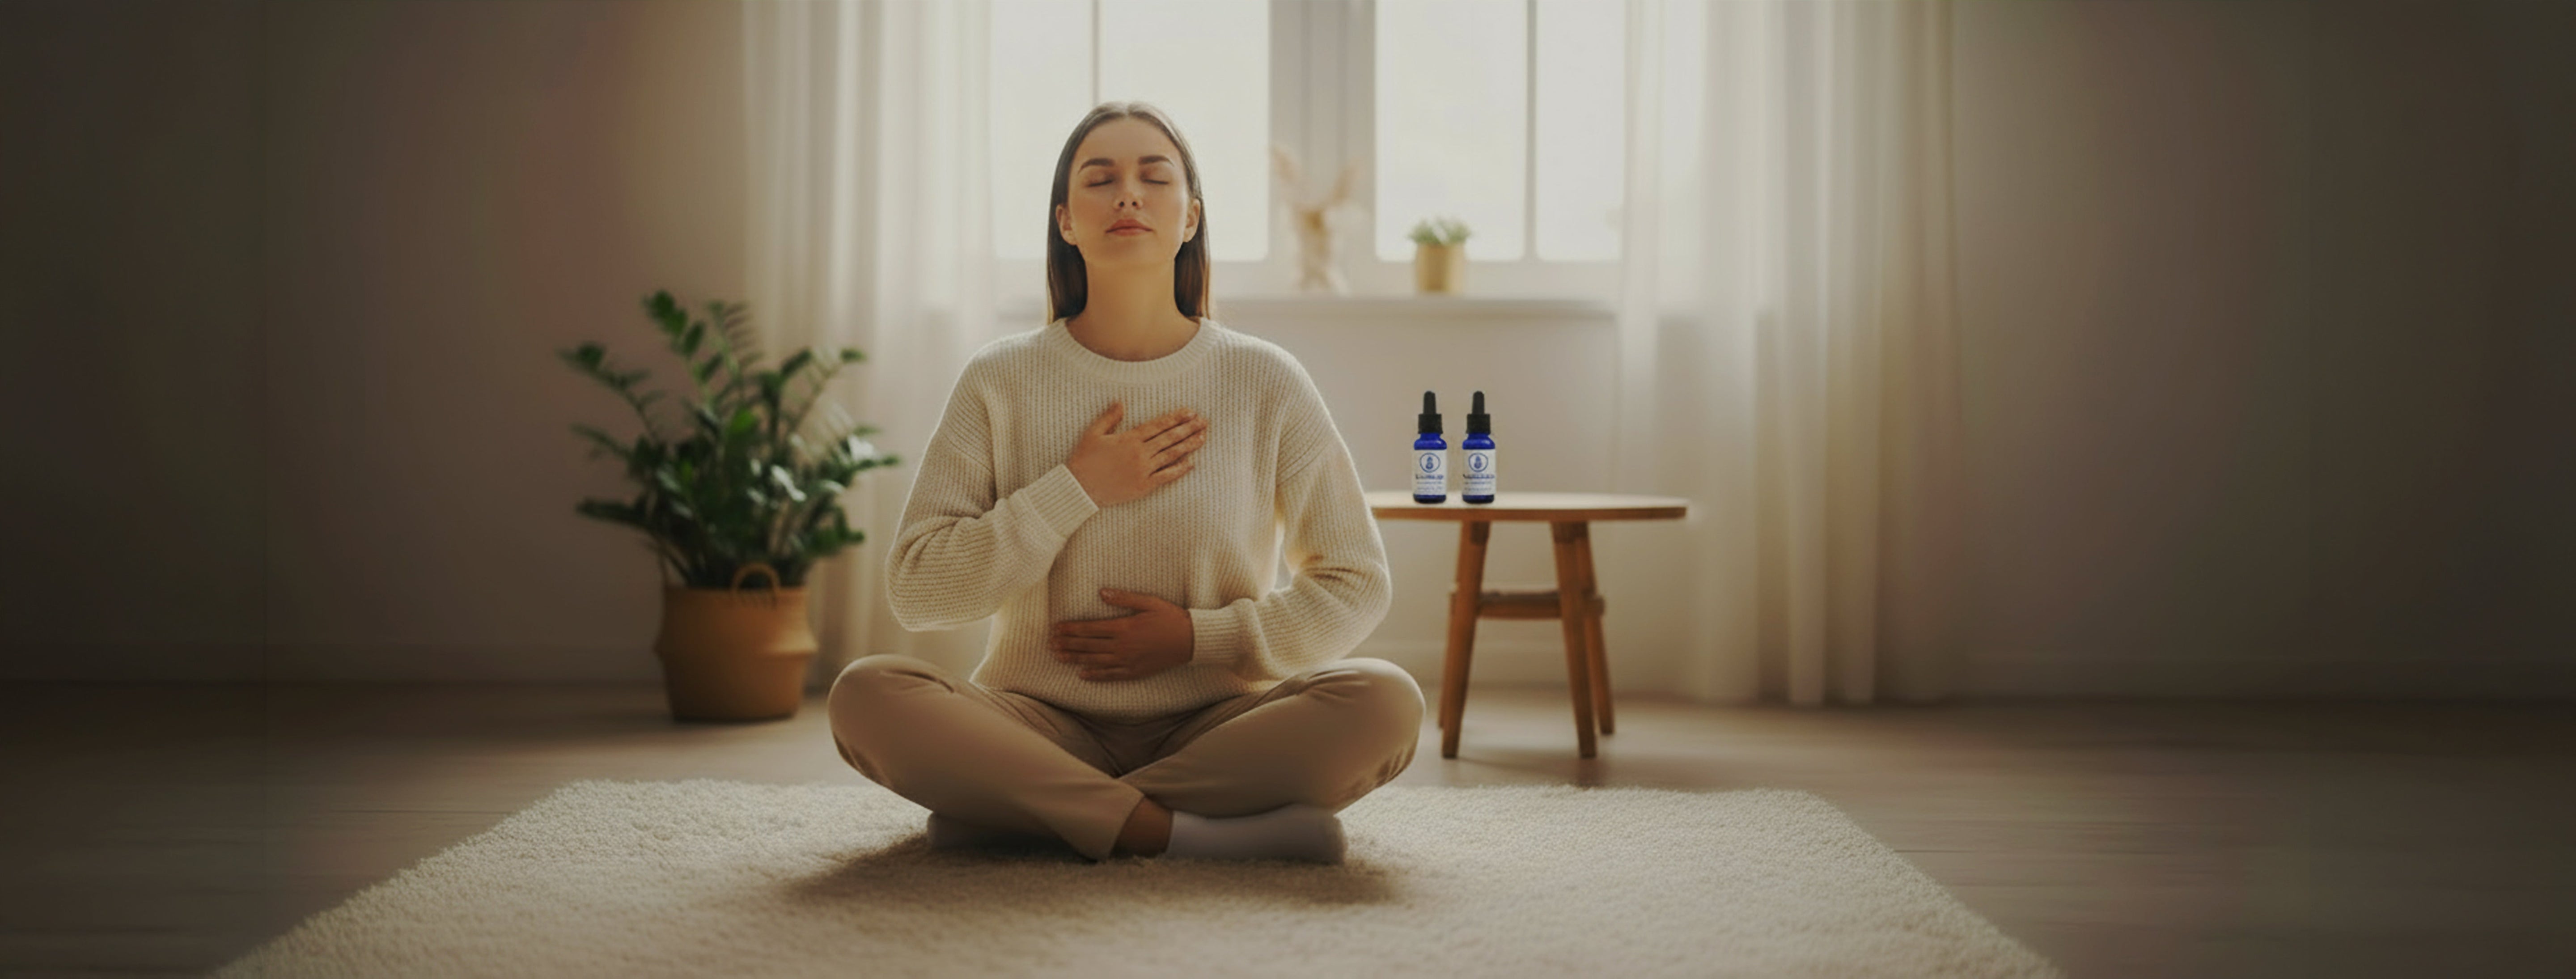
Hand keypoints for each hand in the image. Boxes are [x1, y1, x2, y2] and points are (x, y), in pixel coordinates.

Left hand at [1049, 588, 1194, 681]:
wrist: (1191, 640)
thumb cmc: (1170, 617)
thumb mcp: (1149, 602)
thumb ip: (1124, 598)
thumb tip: (1102, 592)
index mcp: (1124, 627)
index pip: (1090, 628)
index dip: (1071, 629)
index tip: (1056, 628)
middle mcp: (1122, 646)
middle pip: (1088, 645)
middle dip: (1067, 644)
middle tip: (1050, 644)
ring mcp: (1128, 661)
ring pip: (1095, 661)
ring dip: (1075, 659)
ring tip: (1059, 657)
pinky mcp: (1135, 672)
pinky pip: (1110, 675)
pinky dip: (1095, 676)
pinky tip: (1082, 675)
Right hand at [1064, 401, 1208, 507]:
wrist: (1079, 488)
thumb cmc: (1084, 459)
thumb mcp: (1093, 433)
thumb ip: (1109, 417)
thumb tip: (1121, 401)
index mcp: (1129, 438)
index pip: (1158, 425)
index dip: (1176, 418)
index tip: (1190, 412)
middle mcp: (1140, 453)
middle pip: (1169, 438)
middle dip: (1188, 428)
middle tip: (1204, 422)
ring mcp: (1143, 470)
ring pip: (1171, 455)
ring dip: (1189, 445)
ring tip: (1203, 437)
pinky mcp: (1143, 486)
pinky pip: (1166, 477)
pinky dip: (1179, 469)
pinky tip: (1191, 463)